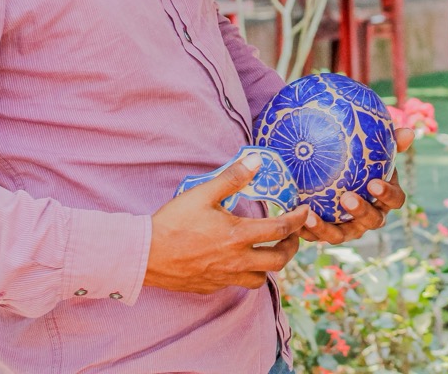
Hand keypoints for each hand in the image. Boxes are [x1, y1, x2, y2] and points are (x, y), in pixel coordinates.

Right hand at [145, 154, 312, 292]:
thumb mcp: (203, 193)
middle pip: (278, 261)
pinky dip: (245, 274)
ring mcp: (223, 277)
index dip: (298, 220)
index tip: (305, 212)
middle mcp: (236, 261)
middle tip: (291, 234)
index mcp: (238, 236)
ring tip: (268, 249)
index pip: (281, 230)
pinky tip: (239, 261)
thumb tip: (257, 160)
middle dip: (291, 247)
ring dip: (269, 265)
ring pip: (259, 279)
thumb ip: (232, 177)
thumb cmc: (172, 222)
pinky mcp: (209, 286)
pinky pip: (236, 284)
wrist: (143, 255)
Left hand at [300, 127, 415, 244]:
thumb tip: (409, 132)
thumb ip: (391, 142)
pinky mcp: (328, 233)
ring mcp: (350, 229)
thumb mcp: (375, 151)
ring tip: (311, 216)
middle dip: (360, 211)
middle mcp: (371, 217)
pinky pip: (317, 237)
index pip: (396, 200)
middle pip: (372, 220)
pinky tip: (296, 221)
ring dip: (327, 228)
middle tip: (347, 198)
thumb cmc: (363, 163)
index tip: (374, 183)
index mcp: (386, 197)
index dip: (387, 194)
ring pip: (341, 235)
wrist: (336, 176)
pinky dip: (307, 231)